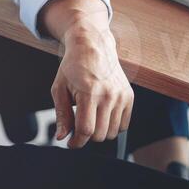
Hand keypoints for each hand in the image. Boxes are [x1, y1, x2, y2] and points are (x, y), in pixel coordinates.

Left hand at [41, 0, 132, 147]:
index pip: (86, 130)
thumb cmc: (73, 66)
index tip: (71, 142)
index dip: (76, 142)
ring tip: (91, 117)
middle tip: (79, 127)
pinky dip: (112, 125)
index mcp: (89, 92)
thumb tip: (62, 137)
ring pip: (111, 133)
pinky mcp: (129, 96)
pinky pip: (123, 125)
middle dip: (86, 136)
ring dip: (100, 131)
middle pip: (99, 135)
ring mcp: (121, 95)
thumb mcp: (59, 89)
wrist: (93, 45)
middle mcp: (108, 94)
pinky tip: (102, 114)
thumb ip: (61, 115)